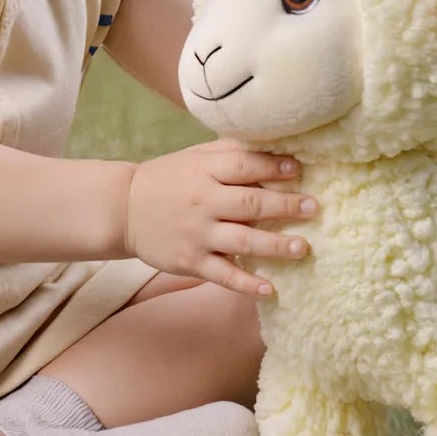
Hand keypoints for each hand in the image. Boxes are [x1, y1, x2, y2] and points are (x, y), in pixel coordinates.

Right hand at [123, 139, 316, 296]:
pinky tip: (271, 289)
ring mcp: (197, 234)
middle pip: (250, 204)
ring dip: (275, 246)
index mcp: (204, 171)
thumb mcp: (194, 157)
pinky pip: (223, 275)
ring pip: (243, 241)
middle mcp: (203, 202)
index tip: (299, 170)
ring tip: (303, 248)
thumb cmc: (167, 178)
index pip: (244, 166)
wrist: (122, 209)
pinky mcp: (190, 261)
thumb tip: (275, 146)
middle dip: (285, 206)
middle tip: (313, 208)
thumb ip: (229, 152)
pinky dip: (247, 283)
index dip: (273, 167)